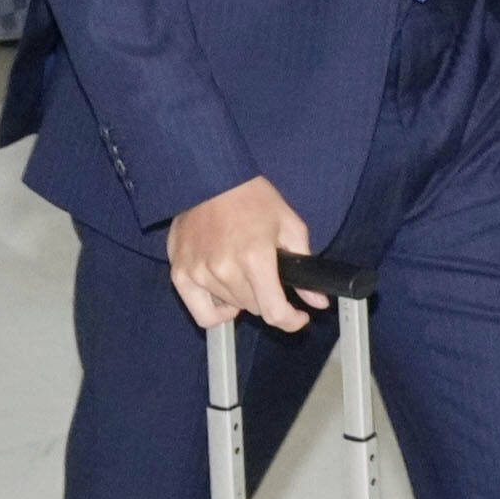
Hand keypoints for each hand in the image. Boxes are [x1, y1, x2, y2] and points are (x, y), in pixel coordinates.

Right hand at [166, 175, 315, 331]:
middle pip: (255, 309)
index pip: (274, 312)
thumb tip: (318, 300)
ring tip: (242, 270)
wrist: (210, 178)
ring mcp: (200, 273)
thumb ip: (304, 263)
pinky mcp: (181, 274)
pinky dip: (216, 308)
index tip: (297, 317)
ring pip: (232, 308)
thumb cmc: (250, 198)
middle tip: (266, 275)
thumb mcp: (288, 225)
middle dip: (267, 297)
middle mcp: (225, 269)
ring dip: (242, 297)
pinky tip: (223, 289)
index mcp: (255, 257)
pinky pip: (202, 313)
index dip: (291, 321)